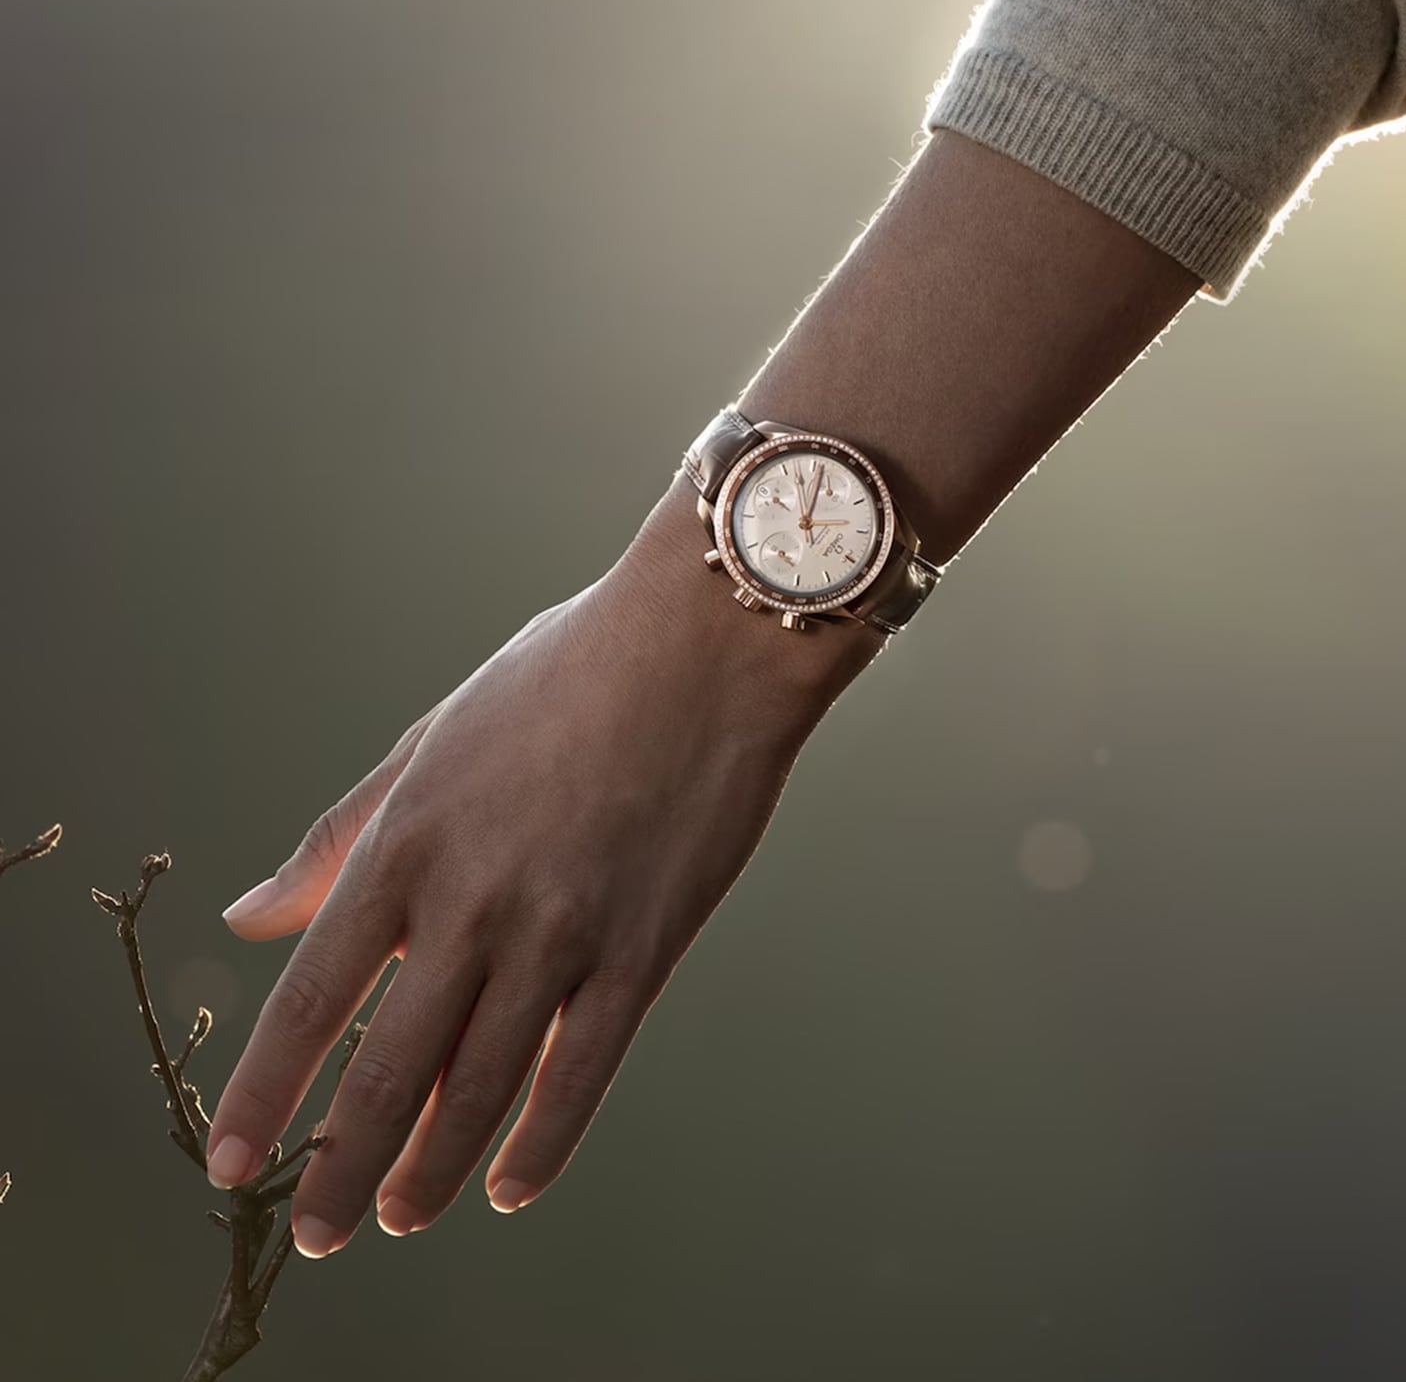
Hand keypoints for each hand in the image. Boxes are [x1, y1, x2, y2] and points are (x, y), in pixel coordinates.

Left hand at [205, 479, 881, 1256]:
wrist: (702, 645)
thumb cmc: (564, 674)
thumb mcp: (434, 739)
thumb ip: (343, 835)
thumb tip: (250, 916)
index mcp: (408, 840)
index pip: (311, 999)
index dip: (265, 1094)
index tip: (229, 1162)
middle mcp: (474, 902)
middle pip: (388, 1073)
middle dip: (340, 1168)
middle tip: (316, 1232)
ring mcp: (563, 933)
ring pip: (480, 1091)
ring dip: (429, 1172)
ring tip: (398, 1218)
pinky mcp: (643, 950)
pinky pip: (582, 1075)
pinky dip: (540, 1146)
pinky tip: (508, 1187)